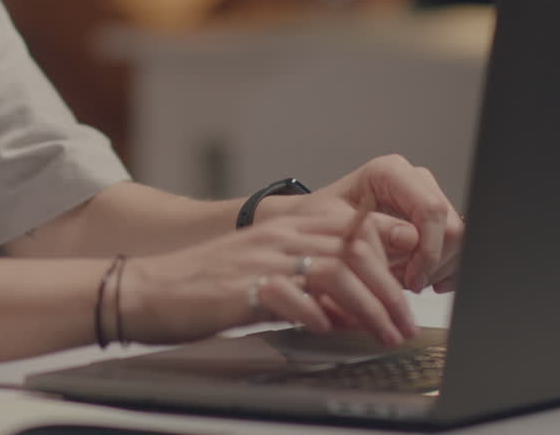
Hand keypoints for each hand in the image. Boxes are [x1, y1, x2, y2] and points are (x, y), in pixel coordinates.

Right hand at [120, 206, 418, 347]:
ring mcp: (261, 259)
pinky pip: (291, 295)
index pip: (354, 224)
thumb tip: (357, 309)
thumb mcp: (267, 273)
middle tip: (405, 322)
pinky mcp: (242, 286)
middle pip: (355, 248)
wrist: (148, 290)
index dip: (391, 250)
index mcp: (286, 227)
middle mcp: (278, 236)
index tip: (411, 282)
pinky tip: (326, 329)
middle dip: (391, 289)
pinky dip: (316, 314)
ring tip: (385, 334)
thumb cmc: (207, 287)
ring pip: (335, 270)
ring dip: (369, 306)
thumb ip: (310, 282)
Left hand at [259, 155, 465, 292]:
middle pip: (450, 227)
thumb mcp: (336, 229)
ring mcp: (426, 197)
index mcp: (390, 172)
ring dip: (434, 268)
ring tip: (402, 279)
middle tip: (405, 284)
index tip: (412, 278)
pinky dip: (440, 269)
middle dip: (431, 263)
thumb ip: (374, 232)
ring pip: (457, 241)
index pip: (431, 210)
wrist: (313, 227)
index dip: (427, 250)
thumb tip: (410, 239)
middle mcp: (413, 180)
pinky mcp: (433, 219)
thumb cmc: (319, 224)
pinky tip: (418, 278)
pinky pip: (455, 247)